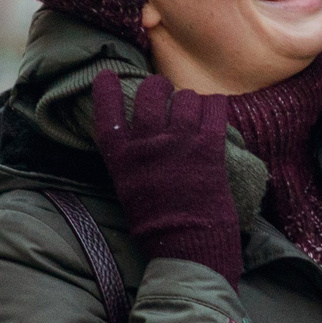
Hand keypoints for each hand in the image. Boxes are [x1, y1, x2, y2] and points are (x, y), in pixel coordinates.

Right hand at [90, 69, 242, 285]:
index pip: (108, 114)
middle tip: (164, 91)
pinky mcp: (210, 147)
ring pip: (185, 98)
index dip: (106, 91)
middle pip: (151, 95)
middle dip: (158, 87)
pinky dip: (215, 105)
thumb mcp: (130, 191)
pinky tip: (215, 108)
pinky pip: (215, 108)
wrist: (189, 248)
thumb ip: (132, 161)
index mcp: (123, 158)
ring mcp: (180, 143)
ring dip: (190, 100)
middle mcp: (149, 144)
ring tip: (193, 110)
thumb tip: (140, 138)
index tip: (107, 74)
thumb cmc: (158, 228)